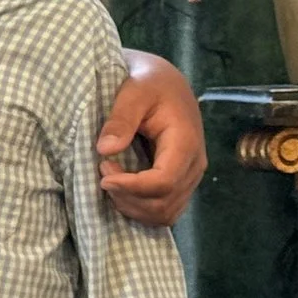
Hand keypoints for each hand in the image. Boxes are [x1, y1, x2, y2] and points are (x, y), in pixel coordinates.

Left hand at [98, 49, 204, 226]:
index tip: (103, 174)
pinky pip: (164, 211)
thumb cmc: (148, 83)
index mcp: (186, 142)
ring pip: (164, 213)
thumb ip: (120, 118)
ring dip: (131, 206)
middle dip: (126, 197)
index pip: (164, 182)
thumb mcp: (132, 91)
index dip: (131, 187)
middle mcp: (194, 165)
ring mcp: (189, 177)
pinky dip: (139, 210)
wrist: (165, 83)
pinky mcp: (180, 183)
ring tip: (110, 179)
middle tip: (103, 170)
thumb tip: (105, 149)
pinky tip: (120, 190)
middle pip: (163, 204)